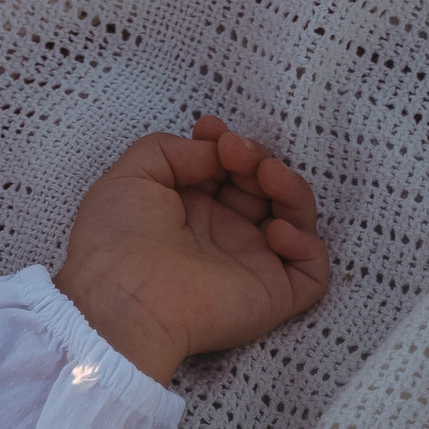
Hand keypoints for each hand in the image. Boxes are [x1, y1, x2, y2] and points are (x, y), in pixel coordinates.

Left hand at [55, 115, 328, 383]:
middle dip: (256, 159)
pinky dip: (306, 244)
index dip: (227, 145)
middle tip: (237, 152)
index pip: (225, 170)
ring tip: (266, 174)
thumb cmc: (115, 238)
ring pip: (294, 218)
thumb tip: (212, 148)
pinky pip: (312, 271)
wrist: (123, 298)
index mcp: (187, 209)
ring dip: (289, 188)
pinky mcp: (273, 295)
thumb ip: (170, 150)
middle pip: (262, 188)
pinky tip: (275, 229)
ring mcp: (249, 263)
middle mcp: (221, 234)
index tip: (214, 130)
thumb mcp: (129, 176)